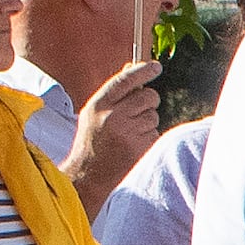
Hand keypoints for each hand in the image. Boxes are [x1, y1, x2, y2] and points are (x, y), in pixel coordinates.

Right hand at [61, 59, 162, 197]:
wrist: (88, 177)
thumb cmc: (91, 142)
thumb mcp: (93, 114)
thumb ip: (114, 93)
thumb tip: (132, 66)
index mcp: (98, 105)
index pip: (126, 80)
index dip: (143, 71)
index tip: (155, 66)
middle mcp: (114, 117)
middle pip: (148, 96)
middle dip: (148, 102)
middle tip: (136, 114)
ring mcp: (129, 133)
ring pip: (154, 116)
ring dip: (146, 124)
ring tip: (128, 136)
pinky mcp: (141, 148)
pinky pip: (155, 134)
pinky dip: (148, 139)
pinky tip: (133, 148)